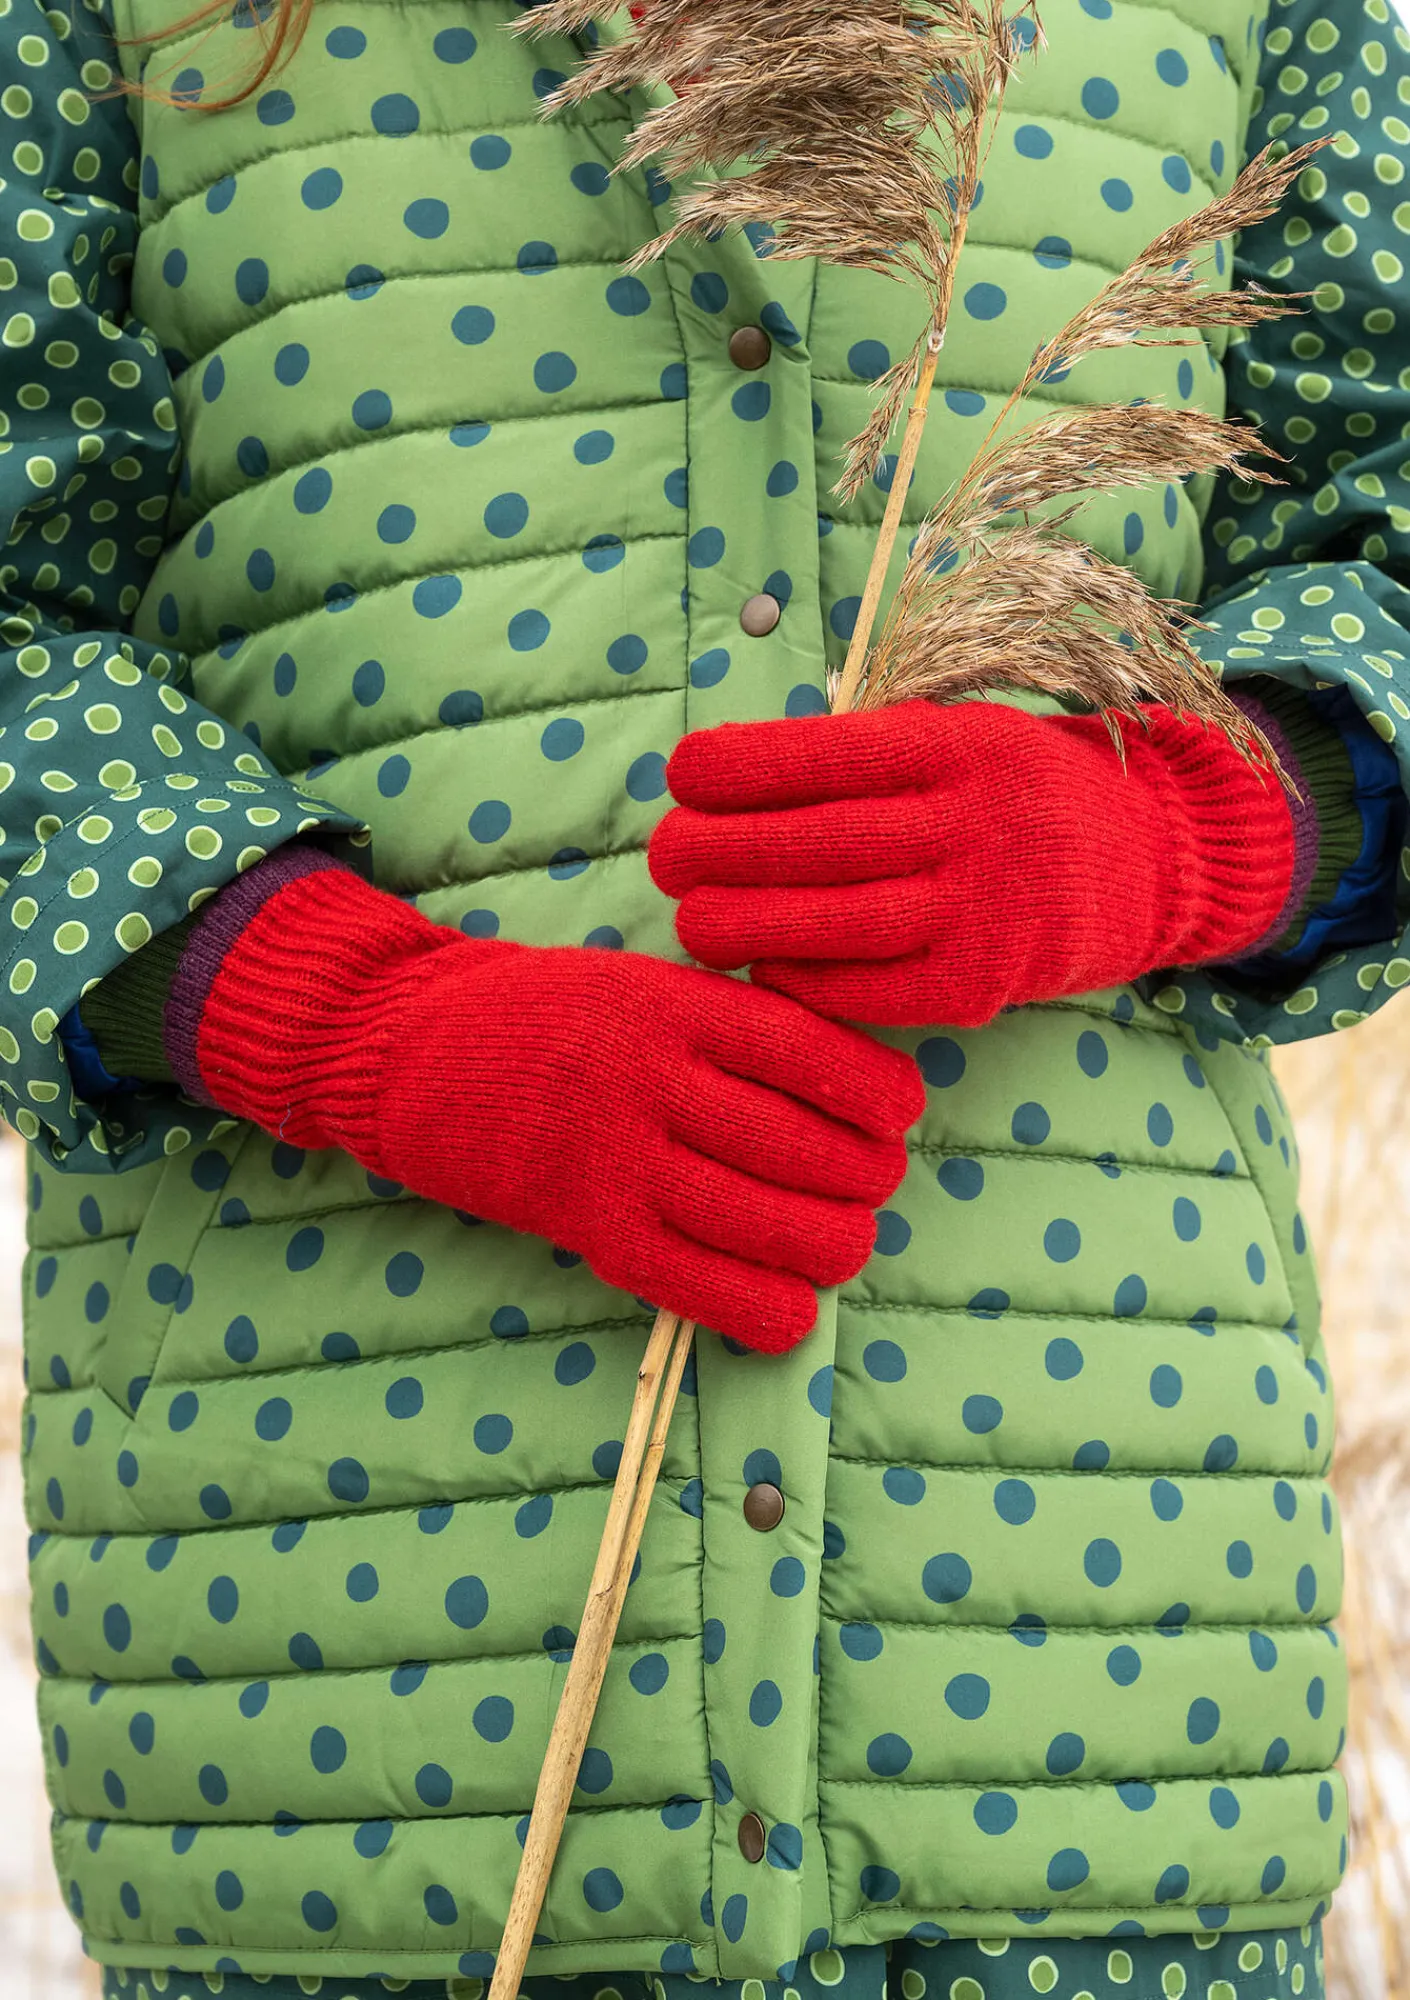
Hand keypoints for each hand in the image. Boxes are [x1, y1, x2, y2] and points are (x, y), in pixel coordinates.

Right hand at [191, 868, 923, 1351]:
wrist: (418, 1053)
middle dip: (869, 1181)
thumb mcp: (650, 983)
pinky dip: (771, 1310)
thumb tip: (860, 1090)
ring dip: (834, 1247)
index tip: (899, 1114)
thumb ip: (740, 1027)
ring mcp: (621, 1161)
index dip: (883, 1098)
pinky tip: (790, 1304)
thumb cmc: (555, 1017)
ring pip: (776, 1229)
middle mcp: (656, 1082)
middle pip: (812, 1153)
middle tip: (868, 1184)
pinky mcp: (591, 1231)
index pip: (817, 1056)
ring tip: (834, 1238)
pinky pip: (707, 1290)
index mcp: (681, 1007)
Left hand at [649, 698, 1294, 1026]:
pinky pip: (874, 989)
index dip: (743, 768)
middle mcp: (977, 824)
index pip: (831, 756)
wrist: (1145, 863)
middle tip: (664, 857)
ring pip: (841, 922)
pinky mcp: (983, 984)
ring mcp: (985, 909)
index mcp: (961, 749)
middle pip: (823, 841)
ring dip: (749, 925)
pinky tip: (762, 969)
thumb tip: (731, 778)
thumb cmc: (1015, 794)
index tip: (681, 775)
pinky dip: (808, 981)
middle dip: (724, 850)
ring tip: (690, 921)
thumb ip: (866, 758)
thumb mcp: (960, 739)